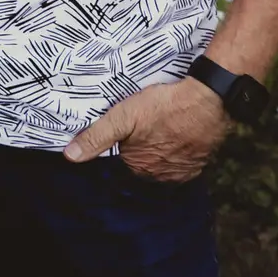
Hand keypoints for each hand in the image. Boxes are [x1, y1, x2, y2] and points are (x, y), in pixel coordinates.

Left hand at [62, 78, 229, 182]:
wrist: (207, 100)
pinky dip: (179, 148)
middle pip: (142, 160)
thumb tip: (70, 156)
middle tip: (147, 121)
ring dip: (160, 146)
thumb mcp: (122, 117)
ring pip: (162, 159)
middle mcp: (161, 176)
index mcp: (139, 167)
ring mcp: (183, 171)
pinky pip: (183, 159)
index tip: (131, 124)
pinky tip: (178, 131)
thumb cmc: (163, 107)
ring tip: (163, 124)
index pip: (122, 157)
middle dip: (141, 143)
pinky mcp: (200, 162)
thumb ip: (96, 137)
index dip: (123, 139)